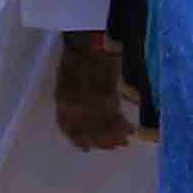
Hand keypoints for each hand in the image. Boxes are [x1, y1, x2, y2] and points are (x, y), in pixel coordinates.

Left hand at [53, 31, 136, 150]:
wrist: (89, 44)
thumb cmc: (77, 57)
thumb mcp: (65, 81)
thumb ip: (69, 98)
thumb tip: (80, 113)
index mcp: (62, 102)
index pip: (68, 128)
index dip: (77, 140)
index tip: (86, 148)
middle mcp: (75, 108)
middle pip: (88, 132)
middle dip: (100, 141)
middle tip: (111, 147)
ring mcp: (92, 104)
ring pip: (103, 128)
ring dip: (114, 137)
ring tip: (123, 142)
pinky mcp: (108, 98)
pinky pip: (116, 117)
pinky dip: (123, 125)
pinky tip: (130, 129)